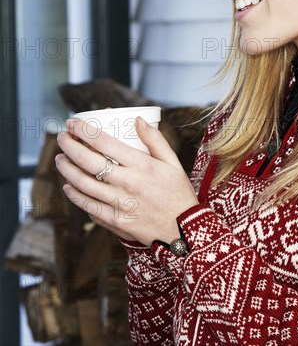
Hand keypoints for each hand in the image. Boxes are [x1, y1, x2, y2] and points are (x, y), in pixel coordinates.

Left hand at [55, 117, 198, 245]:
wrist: (183, 231)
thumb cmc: (178, 193)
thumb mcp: (173, 162)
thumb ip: (155, 139)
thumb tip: (137, 119)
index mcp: (142, 165)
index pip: (104, 142)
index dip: (84, 130)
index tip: (72, 123)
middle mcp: (127, 183)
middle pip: (88, 161)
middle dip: (69, 146)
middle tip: (62, 138)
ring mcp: (119, 203)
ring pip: (83, 183)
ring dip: (67, 169)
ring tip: (61, 159)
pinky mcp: (115, 221)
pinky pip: (88, 206)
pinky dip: (75, 195)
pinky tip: (69, 186)